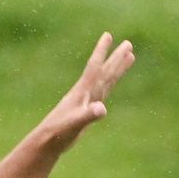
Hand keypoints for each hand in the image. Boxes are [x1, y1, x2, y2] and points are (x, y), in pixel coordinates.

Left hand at [41, 32, 135, 150]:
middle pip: (104, 71)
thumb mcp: (75, 124)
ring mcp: (87, 101)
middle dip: (116, 58)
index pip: (94, 67)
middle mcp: (86, 93)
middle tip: (128, 43)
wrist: (48, 142)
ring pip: (105, 80)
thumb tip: (102, 109)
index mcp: (83, 92)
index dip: (101, 51)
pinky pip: (103, 92)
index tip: (108, 35)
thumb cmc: (59, 133)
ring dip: (116, 68)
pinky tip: (111, 82)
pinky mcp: (87, 110)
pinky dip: (109, 85)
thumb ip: (88, 115)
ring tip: (130, 56)